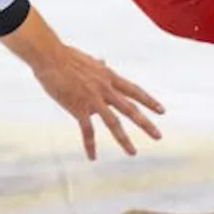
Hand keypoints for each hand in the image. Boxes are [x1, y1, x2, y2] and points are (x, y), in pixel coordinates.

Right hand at [0, 8, 164, 158]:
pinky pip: (88, 130)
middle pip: (131, 108)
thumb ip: (99, 64)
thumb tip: (104, 61)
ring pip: (114, 122)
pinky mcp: (78, 107)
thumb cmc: (67, 57)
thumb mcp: (89, 60)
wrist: (51, 57)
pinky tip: (93, 157)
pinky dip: (90, 145)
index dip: (149, 101)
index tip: (162, 111)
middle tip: (158, 136)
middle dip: (146, 123)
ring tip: (133, 152)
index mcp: (109, 77)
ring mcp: (93, 99)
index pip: (135, 91)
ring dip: (124, 139)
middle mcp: (106, 89)